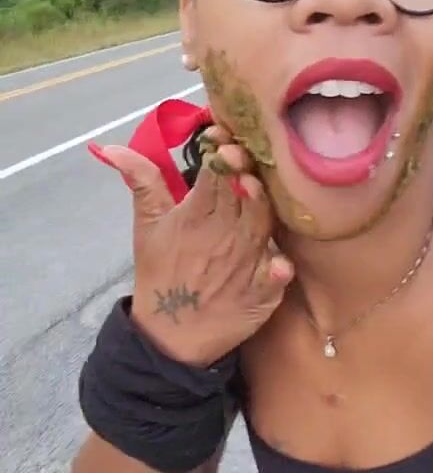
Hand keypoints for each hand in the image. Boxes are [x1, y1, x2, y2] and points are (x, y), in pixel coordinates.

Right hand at [89, 127, 292, 365]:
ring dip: (262, 205)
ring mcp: (244, 265)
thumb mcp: (146, 226)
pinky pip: (277, 274)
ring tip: (257, 188)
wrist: (170, 335)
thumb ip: (142, 181)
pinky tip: (279, 261)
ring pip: (263, 224)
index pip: (213, 174)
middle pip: (243, 193)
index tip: (222, 138)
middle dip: (244, 170)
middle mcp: (221, 236)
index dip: (222, 151)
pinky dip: (277, 268)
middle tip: (244, 155)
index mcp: (193, 217)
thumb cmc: (161, 273)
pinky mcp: (263, 292)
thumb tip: (113, 147)